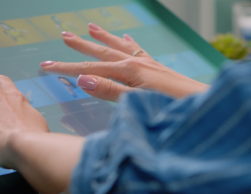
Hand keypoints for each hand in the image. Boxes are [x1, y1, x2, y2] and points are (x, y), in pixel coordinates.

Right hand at [40, 24, 208, 101]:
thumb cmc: (174, 109)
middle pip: (102, 52)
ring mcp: (149, 64)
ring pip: (119, 47)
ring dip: (103, 37)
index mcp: (129, 72)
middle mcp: (138, 63)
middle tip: (62, 37)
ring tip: (89, 26)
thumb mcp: (138, 102)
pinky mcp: (159, 69)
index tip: (45, 67)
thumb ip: (111, 92)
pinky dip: (128, 43)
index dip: (66, 68)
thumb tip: (84, 79)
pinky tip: (125, 37)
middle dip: (81, 46)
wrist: (206, 107)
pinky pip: (139, 50)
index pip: (90, 69)